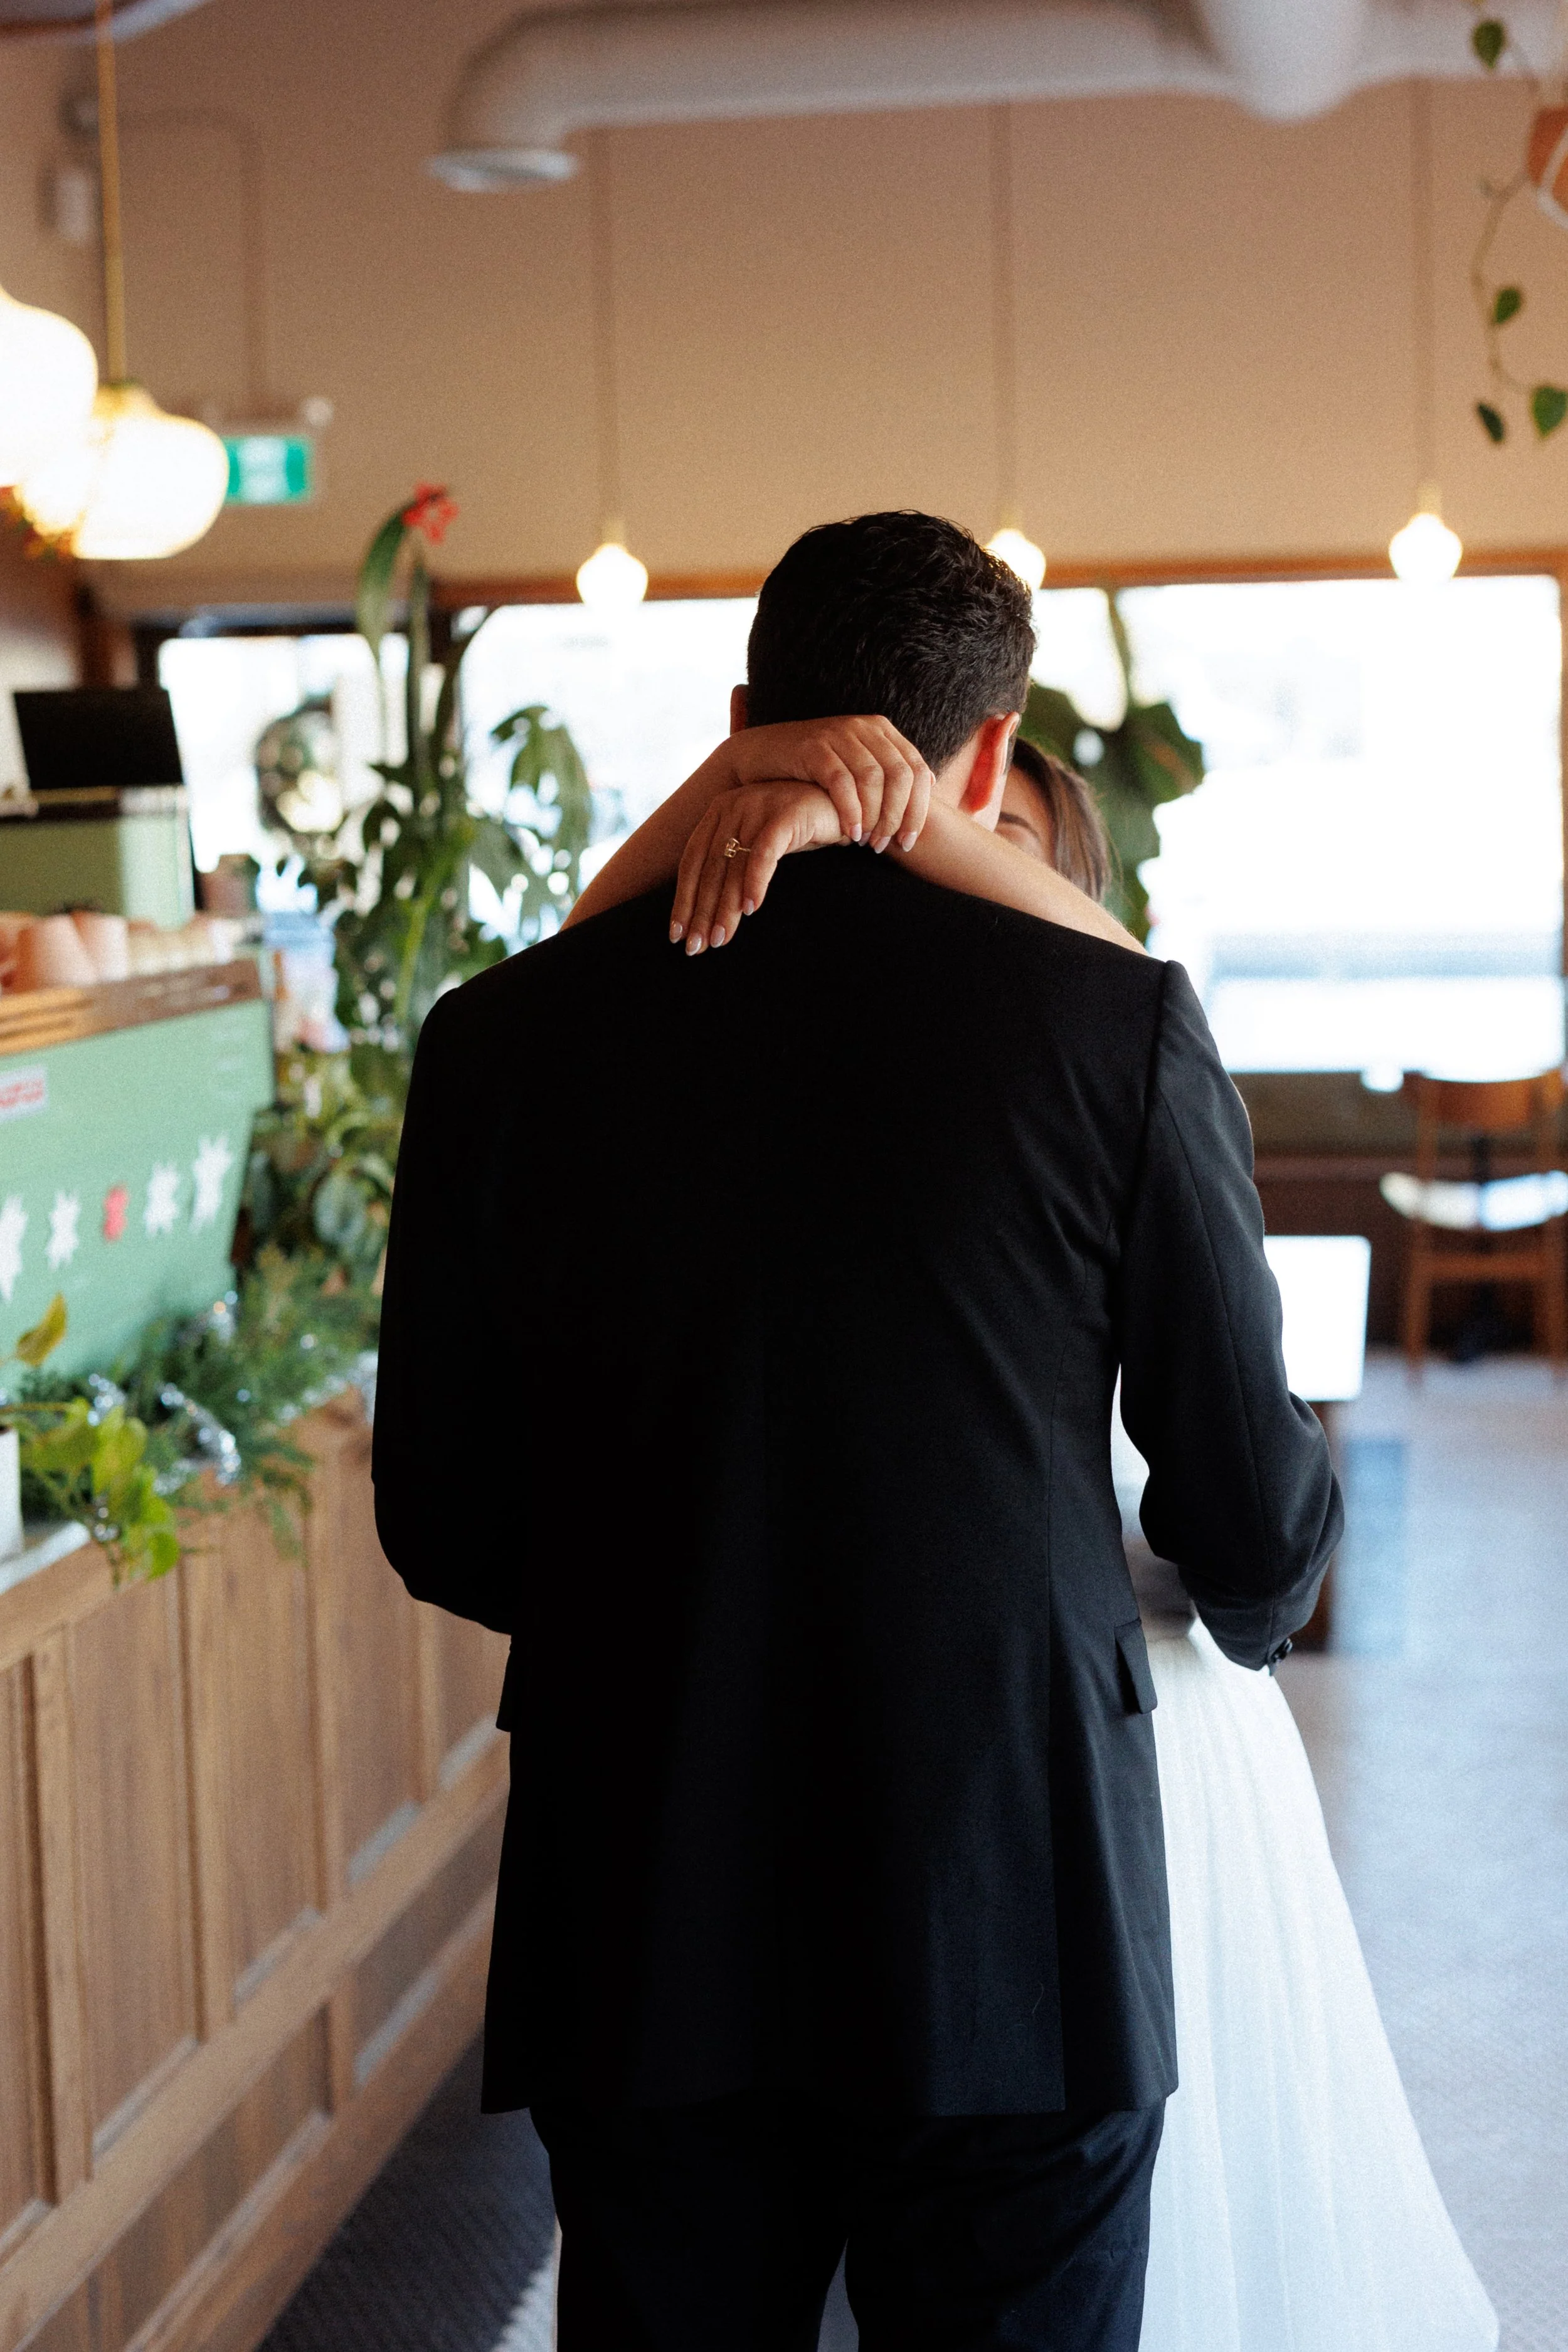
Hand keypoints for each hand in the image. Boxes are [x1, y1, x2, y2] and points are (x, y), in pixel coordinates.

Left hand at [672, 780, 844, 952]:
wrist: (842, 801)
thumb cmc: (800, 828)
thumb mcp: (759, 844)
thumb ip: (735, 865)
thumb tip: (709, 910)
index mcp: (719, 813)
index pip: (692, 862)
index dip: (682, 900)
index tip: (677, 934)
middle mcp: (732, 806)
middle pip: (709, 869)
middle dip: (700, 913)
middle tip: (696, 947)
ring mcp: (758, 806)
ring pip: (734, 866)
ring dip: (725, 907)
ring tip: (720, 939)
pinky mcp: (785, 813)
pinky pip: (764, 853)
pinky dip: (756, 882)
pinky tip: (751, 909)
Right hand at [719, 716, 933, 857]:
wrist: (761, 754)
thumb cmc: (812, 769)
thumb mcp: (855, 765)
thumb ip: (887, 776)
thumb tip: (928, 792)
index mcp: (881, 731)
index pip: (917, 768)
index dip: (919, 808)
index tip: (909, 840)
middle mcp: (864, 728)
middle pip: (900, 775)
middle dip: (898, 816)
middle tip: (888, 845)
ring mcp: (839, 734)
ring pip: (873, 779)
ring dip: (874, 816)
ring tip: (868, 842)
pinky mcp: (814, 748)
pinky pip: (842, 782)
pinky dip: (850, 811)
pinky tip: (850, 833)